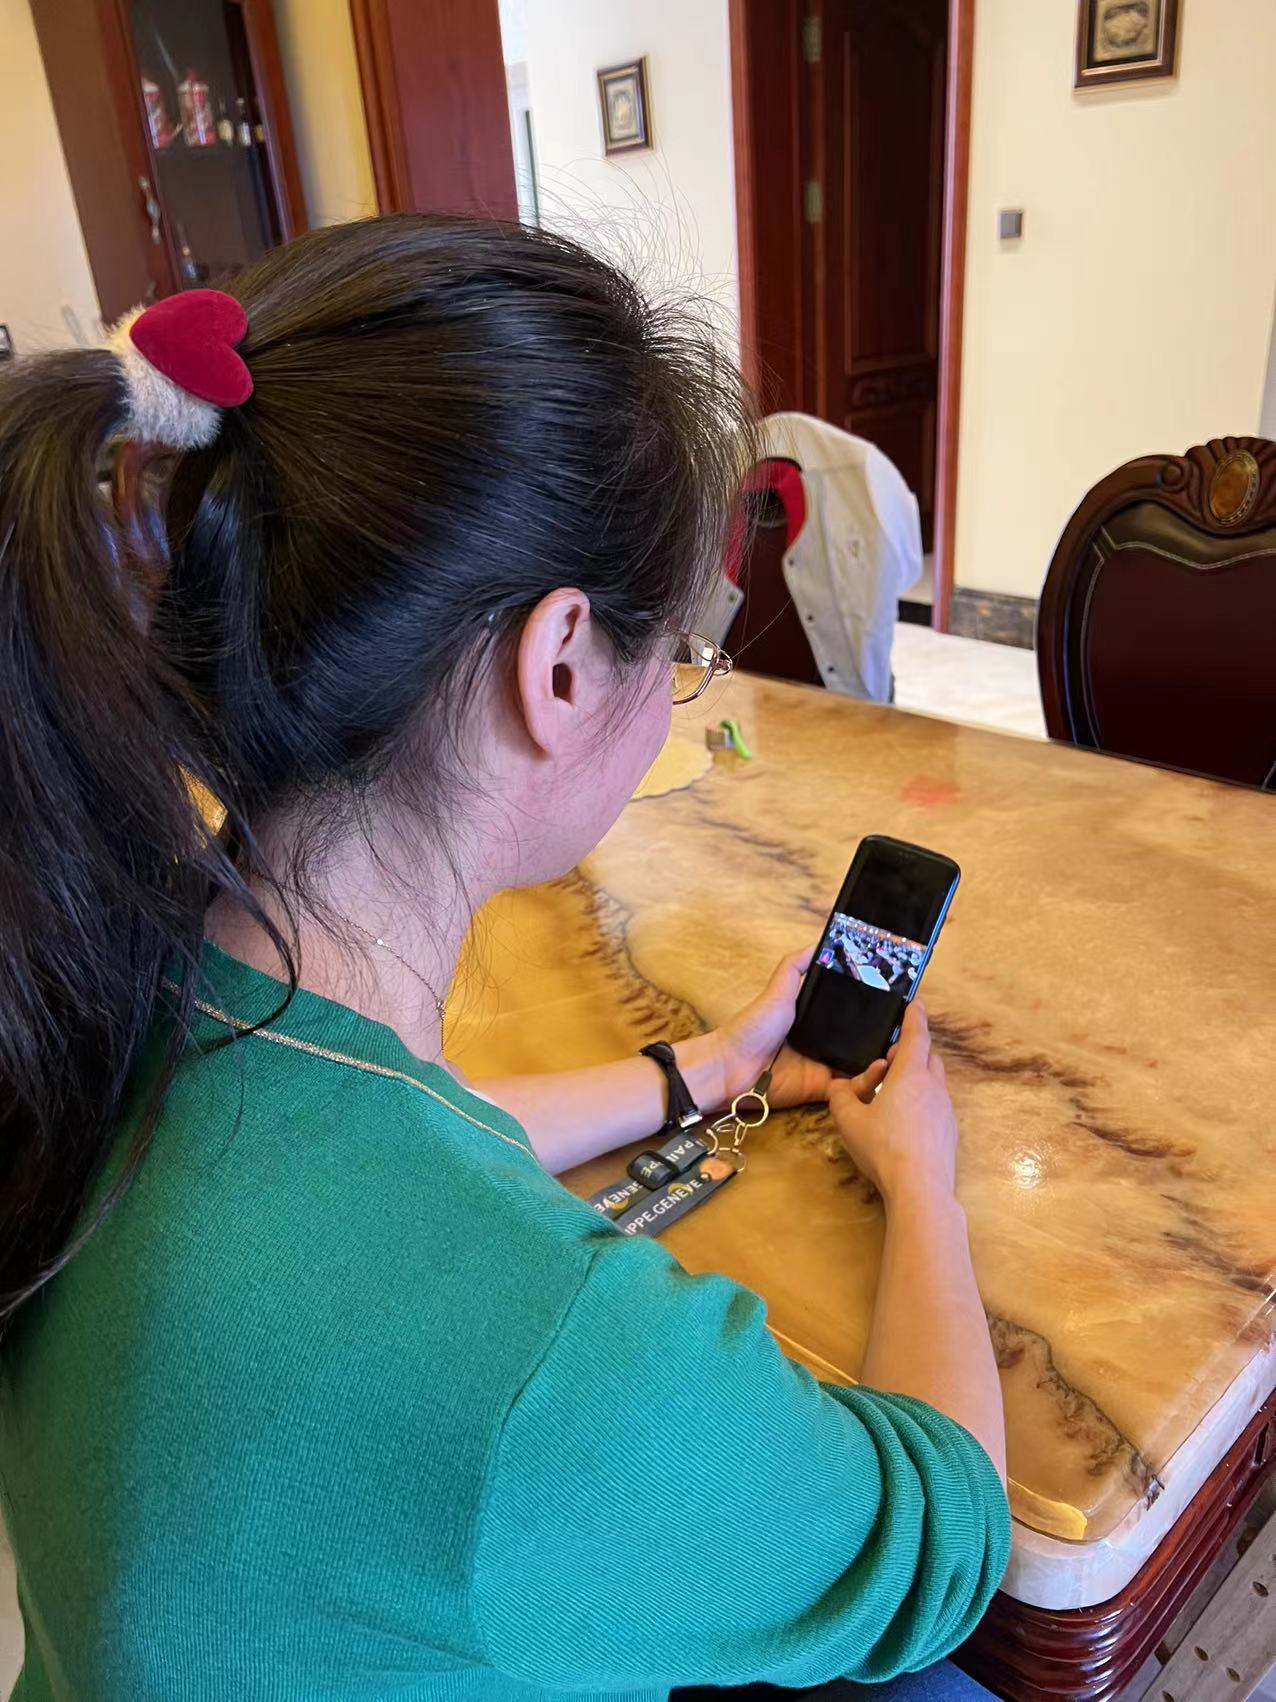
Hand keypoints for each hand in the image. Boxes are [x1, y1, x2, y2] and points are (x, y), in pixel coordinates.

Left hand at [713, 947, 885, 1110]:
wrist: (731, 1066)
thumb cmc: (753, 1026)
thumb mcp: (777, 990)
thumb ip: (794, 966)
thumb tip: (818, 943)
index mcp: (815, 1021)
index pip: (850, 1014)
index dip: (871, 1011)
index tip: (896, 1003)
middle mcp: (824, 1043)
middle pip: (861, 1041)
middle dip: (884, 1039)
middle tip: (907, 1033)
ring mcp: (824, 1067)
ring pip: (862, 1066)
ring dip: (882, 1061)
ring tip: (900, 1052)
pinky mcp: (823, 1089)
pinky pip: (851, 1088)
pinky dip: (868, 1081)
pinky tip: (881, 1069)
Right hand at [828, 1002, 957, 1208]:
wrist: (920, 1188)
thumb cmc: (883, 1147)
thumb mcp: (849, 1120)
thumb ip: (840, 1097)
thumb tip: (839, 1086)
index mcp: (910, 1074)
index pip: (916, 1036)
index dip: (915, 1018)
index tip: (916, 1004)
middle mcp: (933, 1086)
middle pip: (929, 1056)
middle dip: (913, 1051)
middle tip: (890, 1059)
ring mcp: (945, 1110)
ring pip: (934, 1082)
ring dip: (918, 1078)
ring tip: (893, 1094)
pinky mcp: (949, 1131)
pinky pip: (936, 1106)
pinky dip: (923, 1102)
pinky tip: (905, 1122)